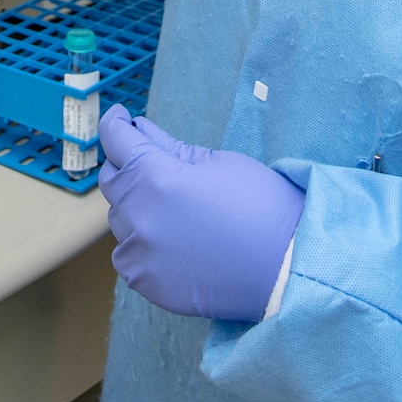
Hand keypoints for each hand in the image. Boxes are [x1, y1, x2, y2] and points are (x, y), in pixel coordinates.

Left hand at [97, 105, 303, 321]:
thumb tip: (140, 130)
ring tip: (173, 210)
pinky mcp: (147, 282)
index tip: (120, 119)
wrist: (288, 267)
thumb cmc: (260, 206)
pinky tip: (171, 242)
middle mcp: (138, 215)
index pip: (116, 141)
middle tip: (152, 164)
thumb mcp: (218, 162)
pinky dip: (141, 244)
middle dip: (127, 166)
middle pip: (113, 181)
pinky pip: (128, 255)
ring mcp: (140, 253)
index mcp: (155, 177)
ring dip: (136, 208)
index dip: (116, 125)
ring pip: (120, 220)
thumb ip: (170, 147)